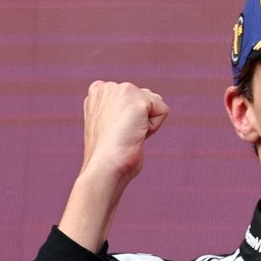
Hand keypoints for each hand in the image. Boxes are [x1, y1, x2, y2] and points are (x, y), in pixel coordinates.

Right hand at [58, 81, 168, 250]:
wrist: (104, 174)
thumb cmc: (111, 165)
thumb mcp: (116, 137)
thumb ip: (123, 124)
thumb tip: (127, 144)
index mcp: (97, 94)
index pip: (138, 100)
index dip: (138, 124)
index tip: (121, 140)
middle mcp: (104, 87)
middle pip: (150, 100)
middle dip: (146, 122)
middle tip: (128, 141)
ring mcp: (116, 90)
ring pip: (157, 103)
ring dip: (151, 125)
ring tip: (131, 139)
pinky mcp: (131, 96)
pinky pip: (163, 108)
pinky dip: (156, 126)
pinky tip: (137, 137)